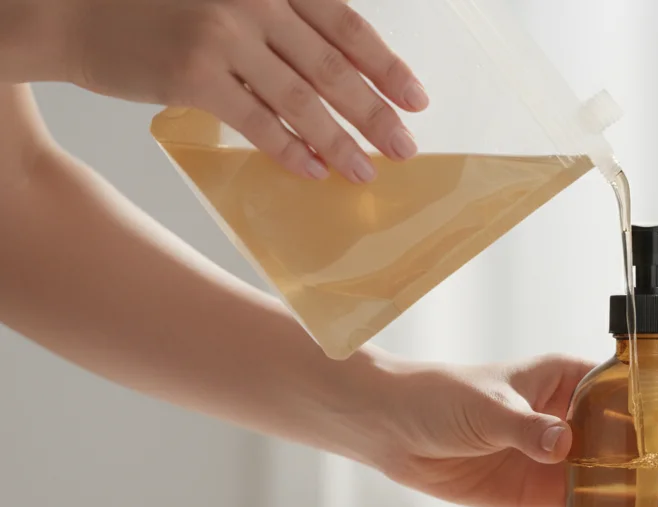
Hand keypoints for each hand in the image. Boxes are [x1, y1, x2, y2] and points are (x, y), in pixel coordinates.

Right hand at [59, 0, 424, 182]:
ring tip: (365, 170)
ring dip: (341, 141)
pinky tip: (314, 170)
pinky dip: (290, 149)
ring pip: (302, 100)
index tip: (417, 99)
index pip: (346, 26)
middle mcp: (253, 2)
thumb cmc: (157, 6)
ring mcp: (223, 37)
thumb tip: (339, 75)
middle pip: (334, 68)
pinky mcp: (192, 75)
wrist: (73, 8)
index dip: (387, 66)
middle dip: (376, 113)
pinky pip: (257, 121)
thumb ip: (280, 23)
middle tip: (405, 147)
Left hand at [367, 354, 657, 506]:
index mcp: (565, 379)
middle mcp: (569, 417)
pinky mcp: (536, 492)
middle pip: (633, 436)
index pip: (629, 391)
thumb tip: (561, 446)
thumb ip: (526, 427)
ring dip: (652, 490)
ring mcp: (556, 457)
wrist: (389, 430)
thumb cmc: (437, 395)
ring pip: (615, 475)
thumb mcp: (486, 405)